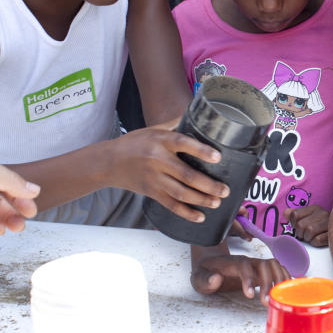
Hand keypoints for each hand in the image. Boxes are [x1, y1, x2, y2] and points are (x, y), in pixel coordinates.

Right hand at [108, 126, 229, 221]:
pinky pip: (170, 204)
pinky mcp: (150, 192)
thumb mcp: (154, 129)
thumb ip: (176, 124)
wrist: (108, 162)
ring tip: (217, 202)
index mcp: (160, 141)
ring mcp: (153, 178)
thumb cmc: (134, 143)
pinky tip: (200, 217)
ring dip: (201, 199)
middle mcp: (157, 160)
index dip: (201, 150)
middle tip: (225, 189)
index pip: (182, 143)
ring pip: (180, 192)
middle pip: (186, 174)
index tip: (218, 157)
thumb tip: (200, 115)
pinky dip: (185, 212)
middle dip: (208, 185)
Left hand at [191, 254, 290, 305]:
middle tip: (266, 302)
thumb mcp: (198, 278)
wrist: (211, 264)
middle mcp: (247, 261)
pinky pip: (278, 270)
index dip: (248, 277)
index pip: (243, 265)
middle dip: (268, 282)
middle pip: (263, 264)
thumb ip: (205, 279)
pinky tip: (289, 290)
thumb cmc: (205, 273)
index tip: (249, 295)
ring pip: (274, 265)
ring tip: (280, 297)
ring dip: (280, 279)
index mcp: (231, 262)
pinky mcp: (262, 271)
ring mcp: (256, 265)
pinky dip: (286, 278)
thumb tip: (216, 279)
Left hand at [283, 204, 328, 245]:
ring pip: (309, 231)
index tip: (298, 228)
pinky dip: (315, 243)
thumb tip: (285, 213)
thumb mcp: (307, 218)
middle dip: (300, 233)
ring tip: (311, 238)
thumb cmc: (319, 228)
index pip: (295, 215)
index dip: (294, 224)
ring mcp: (329, 223)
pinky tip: (318, 241)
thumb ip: (295, 215)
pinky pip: (317, 240)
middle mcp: (322, 213)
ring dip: (308, 238)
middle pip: (300, 225)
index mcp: (314, 208)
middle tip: (305, 236)